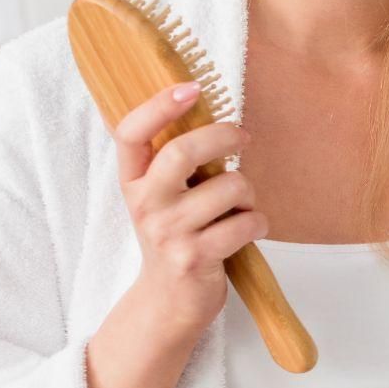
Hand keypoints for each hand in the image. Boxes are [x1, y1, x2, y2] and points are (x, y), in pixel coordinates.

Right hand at [114, 83, 267, 335]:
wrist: (169, 300)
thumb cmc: (178, 235)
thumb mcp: (163, 195)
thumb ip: (175, 159)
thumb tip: (202, 103)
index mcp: (133, 181)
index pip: (130, 133)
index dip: (158, 106)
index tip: (192, 87)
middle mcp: (145, 203)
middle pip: (183, 152)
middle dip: (223, 136)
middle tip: (243, 137)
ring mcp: (168, 232)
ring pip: (229, 187)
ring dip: (248, 193)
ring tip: (240, 207)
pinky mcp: (195, 257)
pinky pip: (246, 222)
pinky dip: (258, 223)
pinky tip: (247, 231)